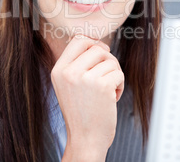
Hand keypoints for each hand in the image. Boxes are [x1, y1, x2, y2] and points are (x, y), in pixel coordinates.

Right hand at [51, 35, 123, 161]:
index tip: (101, 54)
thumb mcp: (68, 85)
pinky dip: (120, 85)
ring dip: (114, 75)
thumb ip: (77, 63)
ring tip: (107, 91)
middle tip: (107, 77)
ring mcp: (85, 78)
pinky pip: (119, 73)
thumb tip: (98, 43)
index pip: (78, 39)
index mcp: (59, 70)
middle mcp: (69, 72)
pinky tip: (112, 98)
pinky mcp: (102, 85)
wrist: (85, 139)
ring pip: (111, 61)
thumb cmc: (81, 112)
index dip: (94, 43)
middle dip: (108, 61)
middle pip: (98, 48)